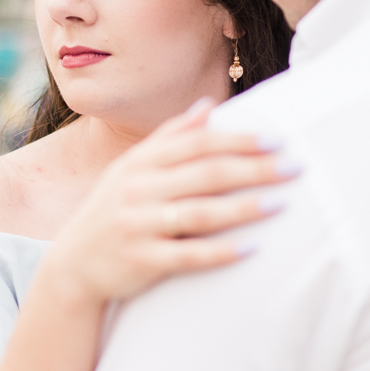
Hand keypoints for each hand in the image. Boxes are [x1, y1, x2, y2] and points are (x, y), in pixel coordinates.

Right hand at [45, 100, 295, 308]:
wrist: (73, 265)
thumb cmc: (115, 210)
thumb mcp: (133, 168)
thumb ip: (171, 137)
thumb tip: (209, 105)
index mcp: (141, 163)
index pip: (196, 143)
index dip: (237, 139)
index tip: (277, 138)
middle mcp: (137, 189)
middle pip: (205, 174)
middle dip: (254, 169)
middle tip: (296, 166)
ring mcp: (137, 225)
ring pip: (199, 213)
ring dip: (244, 208)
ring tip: (282, 204)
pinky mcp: (140, 260)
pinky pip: (187, 256)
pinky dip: (220, 252)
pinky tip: (252, 249)